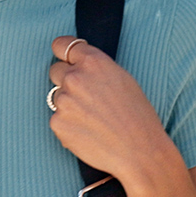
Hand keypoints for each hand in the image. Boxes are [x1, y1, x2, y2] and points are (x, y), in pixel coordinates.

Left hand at [47, 35, 173, 182]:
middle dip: (66, 80)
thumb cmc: (137, 115)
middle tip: (86, 97)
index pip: (61, 45)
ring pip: (56, 97)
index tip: (65, 59)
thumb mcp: (122, 78)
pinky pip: (57, 119)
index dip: (63, 53)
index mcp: (93, 62)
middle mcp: (74, 78)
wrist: (139, 151)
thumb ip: (96, 67)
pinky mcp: (57, 123)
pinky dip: (68, 125)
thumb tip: (76, 64)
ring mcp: (63, 101)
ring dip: (68, 105)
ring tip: (93, 119)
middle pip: (55, 71)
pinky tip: (88, 132)